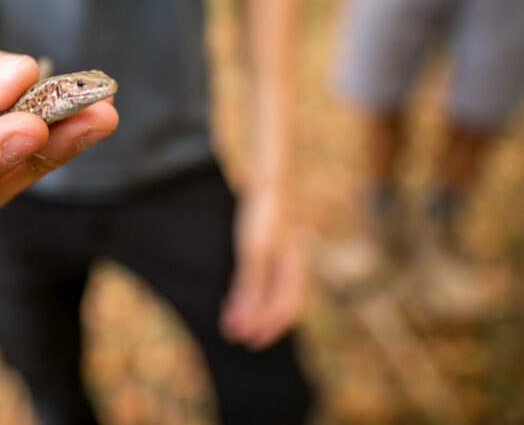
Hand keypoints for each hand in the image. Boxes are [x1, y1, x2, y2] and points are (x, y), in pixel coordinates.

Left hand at [219, 189, 306, 348]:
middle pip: (279, 305)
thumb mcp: (254, 252)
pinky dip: (251, 293)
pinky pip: (265, 281)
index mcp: (295, 271)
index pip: (286, 309)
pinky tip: (234, 294)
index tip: (245, 338)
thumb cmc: (262, 216)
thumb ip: (252, 285)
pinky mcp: (272, 251)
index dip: (267, 327)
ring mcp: (284, 259)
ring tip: (228, 316)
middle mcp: (293, 268)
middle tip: (232, 333)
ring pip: (271, 294)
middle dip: (256, 321)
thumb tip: (247, 317)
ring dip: (251, 308)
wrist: (267, 184)